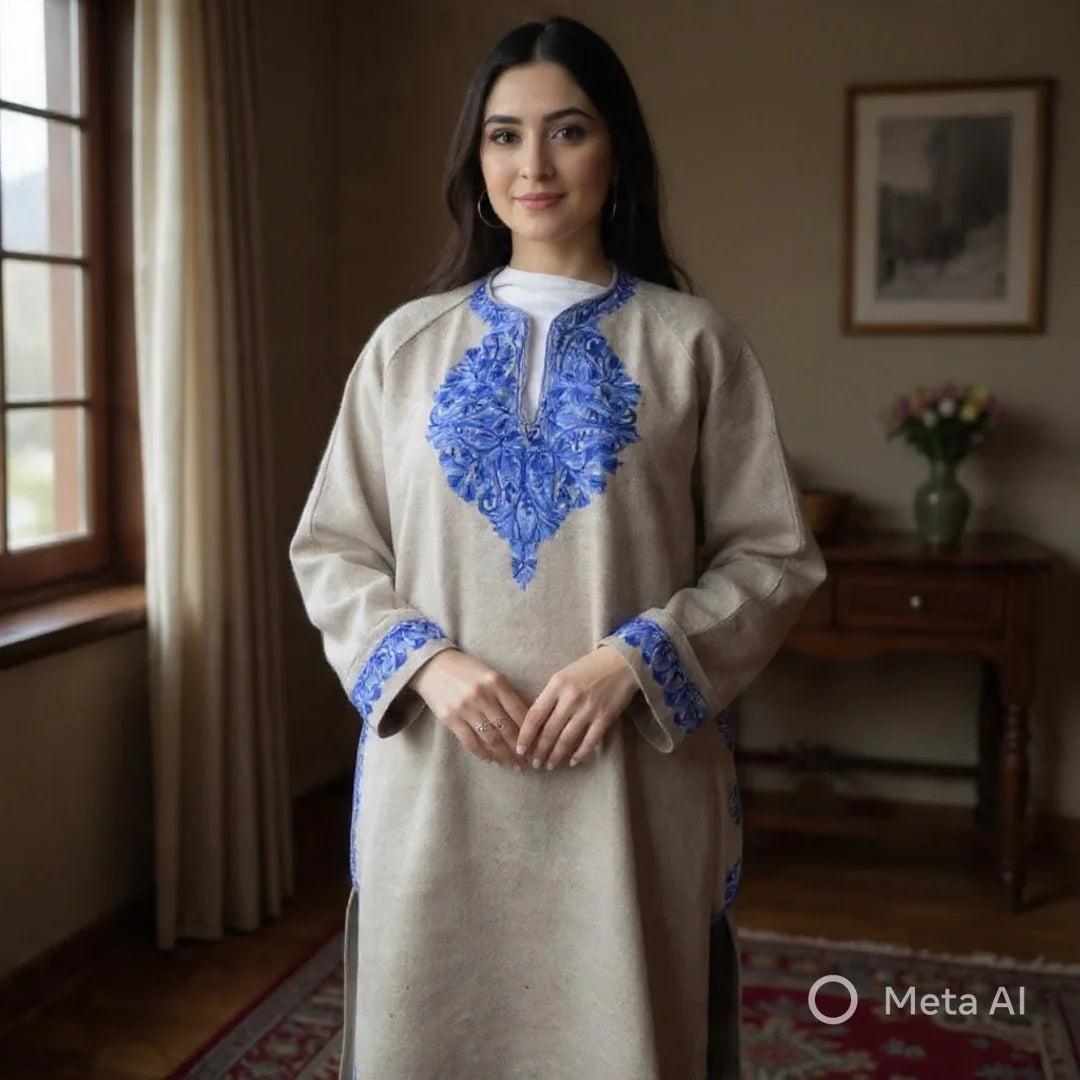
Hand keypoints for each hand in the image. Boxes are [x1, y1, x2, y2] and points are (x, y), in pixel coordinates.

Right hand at [408, 649, 528, 768]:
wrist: (432, 666)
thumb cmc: (467, 670)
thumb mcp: (490, 674)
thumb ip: (506, 694)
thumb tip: (526, 721)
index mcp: (496, 682)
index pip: (520, 712)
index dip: (531, 732)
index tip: (538, 745)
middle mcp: (482, 695)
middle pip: (507, 729)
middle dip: (520, 749)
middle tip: (529, 761)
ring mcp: (465, 708)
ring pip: (491, 739)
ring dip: (504, 755)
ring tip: (513, 765)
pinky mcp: (450, 719)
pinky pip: (470, 742)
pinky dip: (483, 753)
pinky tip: (491, 760)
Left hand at [516, 646, 638, 769]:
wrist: (621, 661)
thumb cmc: (589, 667)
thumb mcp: (563, 676)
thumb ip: (550, 696)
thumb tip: (537, 723)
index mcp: (556, 685)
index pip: (534, 716)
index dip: (525, 736)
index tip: (520, 749)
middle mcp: (570, 698)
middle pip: (549, 731)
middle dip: (539, 751)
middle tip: (534, 763)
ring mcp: (588, 709)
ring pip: (566, 739)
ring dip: (556, 756)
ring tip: (549, 765)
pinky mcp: (605, 718)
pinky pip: (589, 742)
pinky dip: (580, 754)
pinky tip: (573, 762)